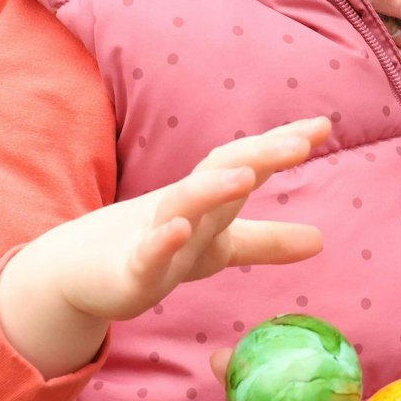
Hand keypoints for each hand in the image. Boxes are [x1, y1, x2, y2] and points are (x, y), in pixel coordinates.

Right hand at [0, 117, 329, 376]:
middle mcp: (184, 206)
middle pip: (222, 170)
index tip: (323, 126)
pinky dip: (162, 239)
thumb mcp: (220, 249)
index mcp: (207, 198)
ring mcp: (154, 233)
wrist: (78, 274)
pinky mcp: (131, 269)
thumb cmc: (156, 250)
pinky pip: (148, 252)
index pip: (246, 161)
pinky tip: (179, 229)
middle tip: (301, 142)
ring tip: (248, 175)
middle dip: (261, 154)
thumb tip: (322, 240)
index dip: (282, 145)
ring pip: (184, 203)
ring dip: (214, 187)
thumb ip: (267, 242)